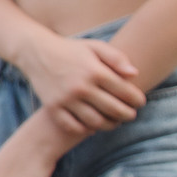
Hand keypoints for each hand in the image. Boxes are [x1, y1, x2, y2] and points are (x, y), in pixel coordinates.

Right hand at [16, 30, 144, 134]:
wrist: (36, 52)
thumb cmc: (71, 49)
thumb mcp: (94, 46)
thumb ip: (116, 58)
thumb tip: (134, 74)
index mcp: (94, 71)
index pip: (124, 91)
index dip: (137, 100)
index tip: (140, 102)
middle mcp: (81, 87)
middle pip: (113, 110)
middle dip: (127, 115)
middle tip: (131, 115)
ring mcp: (65, 99)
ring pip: (95, 122)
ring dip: (109, 125)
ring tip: (115, 122)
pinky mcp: (53, 107)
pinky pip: (73, 126)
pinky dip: (85, 130)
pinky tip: (92, 126)